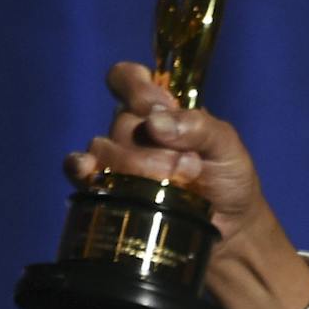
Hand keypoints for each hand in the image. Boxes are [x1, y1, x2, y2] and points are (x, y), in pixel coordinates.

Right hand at [62, 62, 308, 308]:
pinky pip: (79, 170)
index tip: (156, 106)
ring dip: (137, 167)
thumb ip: (199, 126)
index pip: (127, 79)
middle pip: (120, 122)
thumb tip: (155, 121)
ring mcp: (116, 159)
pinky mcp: (107, 188)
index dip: (135, 87)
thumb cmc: (228, 179)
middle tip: (187, 167)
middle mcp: (132, 130)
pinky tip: (90, 171)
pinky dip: (82, 168)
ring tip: (172, 184)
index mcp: (159, 110)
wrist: (230, 229)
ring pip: (104, 149)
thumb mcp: (227, 146)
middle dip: (153, 147)